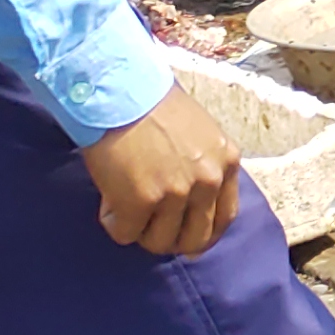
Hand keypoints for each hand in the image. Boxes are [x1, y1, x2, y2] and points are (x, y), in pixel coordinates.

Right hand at [82, 87, 240, 256]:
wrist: (120, 92)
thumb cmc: (153, 108)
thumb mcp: (200, 135)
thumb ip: (202, 167)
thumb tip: (191, 209)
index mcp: (226, 162)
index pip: (225, 218)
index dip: (202, 235)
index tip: (185, 238)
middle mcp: (207, 180)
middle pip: (195, 240)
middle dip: (169, 240)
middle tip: (148, 228)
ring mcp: (177, 193)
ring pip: (158, 242)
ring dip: (139, 231)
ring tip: (124, 205)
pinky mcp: (141, 201)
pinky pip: (126, 234)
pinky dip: (114, 223)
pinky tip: (108, 199)